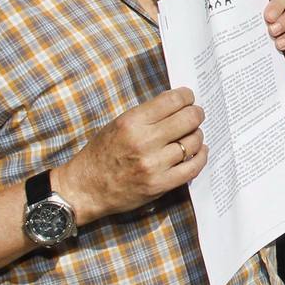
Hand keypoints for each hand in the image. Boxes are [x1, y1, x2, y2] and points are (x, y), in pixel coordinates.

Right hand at [53, 88, 206, 225]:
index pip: (173, 101)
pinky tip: (199, 151)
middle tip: (196, 115)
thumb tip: (178, 104)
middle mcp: (144, 142)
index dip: (186, 96)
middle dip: (196, 114)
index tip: (189, 97)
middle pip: (188, 119)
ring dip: (197, 135)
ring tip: (193, 134)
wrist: (84, 189)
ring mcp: (153, 165)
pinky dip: (200, 157)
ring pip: (192, 142)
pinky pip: (192, 168)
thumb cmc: (101, 154)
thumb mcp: (118, 124)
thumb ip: (147, 115)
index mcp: (132, 122)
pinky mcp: (159, 185)